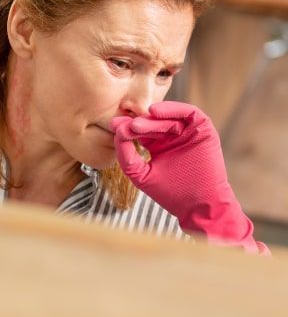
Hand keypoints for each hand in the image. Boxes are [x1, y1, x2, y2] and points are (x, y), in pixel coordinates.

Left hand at [111, 101, 268, 255]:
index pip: (140, 132)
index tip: (113, 126)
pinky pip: (189, 112)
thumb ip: (126, 157)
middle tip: (123, 125)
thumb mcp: (141, 174)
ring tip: (136, 123)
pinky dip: (173, 109)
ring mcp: (188, 132)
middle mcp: (172, 136)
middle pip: (152, 123)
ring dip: (151, 119)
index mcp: (158, 145)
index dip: (126, 128)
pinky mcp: (203, 129)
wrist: (200, 206)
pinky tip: (155, 111)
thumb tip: (117, 135)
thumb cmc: (171, 193)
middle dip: (137, 123)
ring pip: (167, 117)